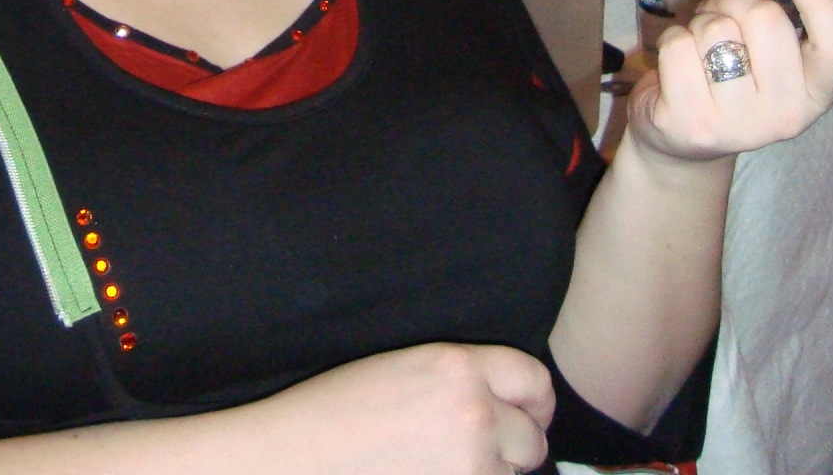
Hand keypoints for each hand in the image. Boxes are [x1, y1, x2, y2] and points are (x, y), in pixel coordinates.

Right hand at [262, 341, 554, 474]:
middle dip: (514, 447)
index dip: (534, 402)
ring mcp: (470, 465)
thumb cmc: (339, 410)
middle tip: (479, 450)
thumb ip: (462, 378)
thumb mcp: (406, 367)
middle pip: (533, 440)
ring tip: (443, 466)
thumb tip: (505, 403)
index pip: (534, 380)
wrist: (298, 457)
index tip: (526, 414)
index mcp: (458, 367)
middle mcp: (474, 414)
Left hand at [627, 0, 832, 164]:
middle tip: (722, 22)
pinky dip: (671, 40)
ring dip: (699, 24)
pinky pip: (677, 45)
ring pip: (716, 29)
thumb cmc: (728, 79)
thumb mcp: (765, 59)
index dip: (823, 7)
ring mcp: (738, 126)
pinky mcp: (692, 124)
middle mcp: (785, 116)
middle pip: (766, 17)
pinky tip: (676, 68)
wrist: (680, 142)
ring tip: (698, 51)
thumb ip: (775, 28)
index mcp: (813, 94)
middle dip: (734, 2)